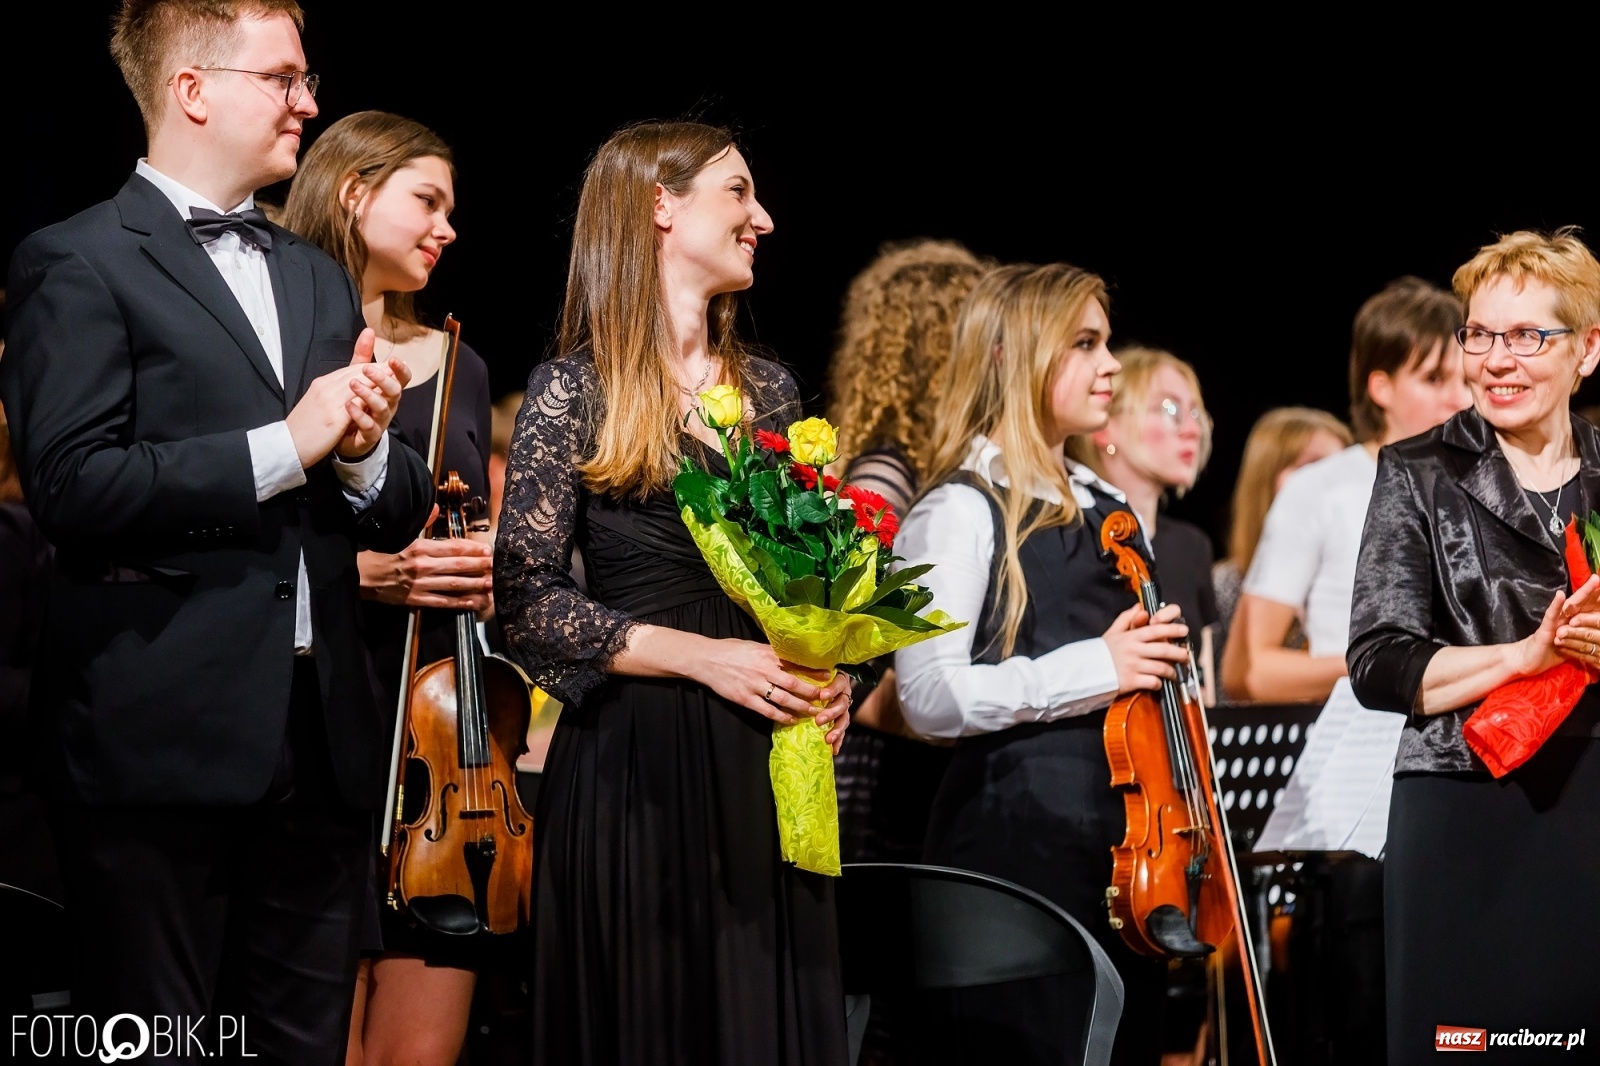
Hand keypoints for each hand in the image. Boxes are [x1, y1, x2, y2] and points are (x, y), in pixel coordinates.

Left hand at [337, 329, 411, 458]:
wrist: (343, 436)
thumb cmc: (355, 404)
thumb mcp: (358, 378)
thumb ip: (363, 356)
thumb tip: (369, 330)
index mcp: (387, 391)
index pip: (401, 378)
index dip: (400, 370)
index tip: (392, 359)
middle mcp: (388, 405)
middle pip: (395, 391)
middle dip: (383, 379)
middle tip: (367, 369)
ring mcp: (380, 421)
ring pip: (383, 407)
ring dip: (369, 394)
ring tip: (353, 384)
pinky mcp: (369, 435)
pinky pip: (369, 426)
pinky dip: (359, 415)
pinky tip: (348, 405)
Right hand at [357, 530, 492, 610]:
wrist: (361, 576)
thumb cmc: (382, 554)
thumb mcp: (402, 535)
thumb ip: (422, 523)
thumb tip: (435, 508)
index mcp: (420, 548)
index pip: (452, 547)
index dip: (472, 549)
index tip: (487, 549)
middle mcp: (423, 566)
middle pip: (457, 566)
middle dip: (479, 566)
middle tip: (496, 566)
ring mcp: (420, 584)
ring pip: (454, 584)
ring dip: (475, 585)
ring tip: (491, 584)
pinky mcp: (416, 600)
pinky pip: (443, 602)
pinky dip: (460, 603)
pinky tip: (474, 603)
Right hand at [693, 640, 838, 728]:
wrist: (706, 659)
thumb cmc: (731, 649)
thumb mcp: (754, 645)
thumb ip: (771, 653)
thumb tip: (792, 656)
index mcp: (767, 654)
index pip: (796, 663)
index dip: (814, 670)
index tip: (828, 675)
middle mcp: (764, 669)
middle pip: (794, 683)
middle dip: (812, 692)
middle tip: (826, 698)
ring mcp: (754, 685)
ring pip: (784, 699)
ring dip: (801, 707)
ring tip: (813, 712)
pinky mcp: (745, 699)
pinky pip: (767, 711)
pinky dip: (782, 717)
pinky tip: (791, 720)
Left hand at [790, 662, 852, 753]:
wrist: (814, 686)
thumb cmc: (809, 675)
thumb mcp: (807, 671)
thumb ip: (804, 670)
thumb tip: (791, 666)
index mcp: (838, 679)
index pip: (839, 683)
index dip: (833, 689)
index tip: (823, 695)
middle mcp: (843, 693)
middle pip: (843, 703)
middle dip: (831, 712)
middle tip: (818, 720)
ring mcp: (843, 707)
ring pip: (844, 718)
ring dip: (837, 729)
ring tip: (828, 739)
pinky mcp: (841, 719)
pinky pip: (842, 730)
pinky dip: (838, 740)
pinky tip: (833, 749)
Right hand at [1102, 602, 1189, 692]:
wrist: (1086, 671)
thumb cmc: (1101, 652)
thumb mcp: (1112, 632)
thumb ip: (1126, 618)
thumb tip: (1139, 607)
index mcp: (1131, 637)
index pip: (1156, 630)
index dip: (1172, 630)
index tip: (1184, 630)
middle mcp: (1134, 650)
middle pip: (1163, 650)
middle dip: (1179, 653)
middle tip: (1186, 656)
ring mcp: (1133, 666)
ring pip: (1161, 668)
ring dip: (1171, 671)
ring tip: (1174, 673)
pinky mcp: (1131, 681)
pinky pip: (1152, 682)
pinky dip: (1159, 683)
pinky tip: (1159, 683)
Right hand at [1549, 574, 1599, 671]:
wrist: (1525, 661)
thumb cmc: (1548, 653)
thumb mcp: (1571, 646)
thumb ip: (1582, 638)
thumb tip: (1596, 637)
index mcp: (1572, 624)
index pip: (1588, 610)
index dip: (1597, 601)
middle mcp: (1564, 620)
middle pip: (1582, 603)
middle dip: (1594, 591)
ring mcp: (1554, 623)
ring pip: (1571, 606)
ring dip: (1582, 593)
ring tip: (1593, 582)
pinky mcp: (1544, 630)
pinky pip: (1551, 616)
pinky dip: (1556, 605)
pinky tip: (1560, 595)